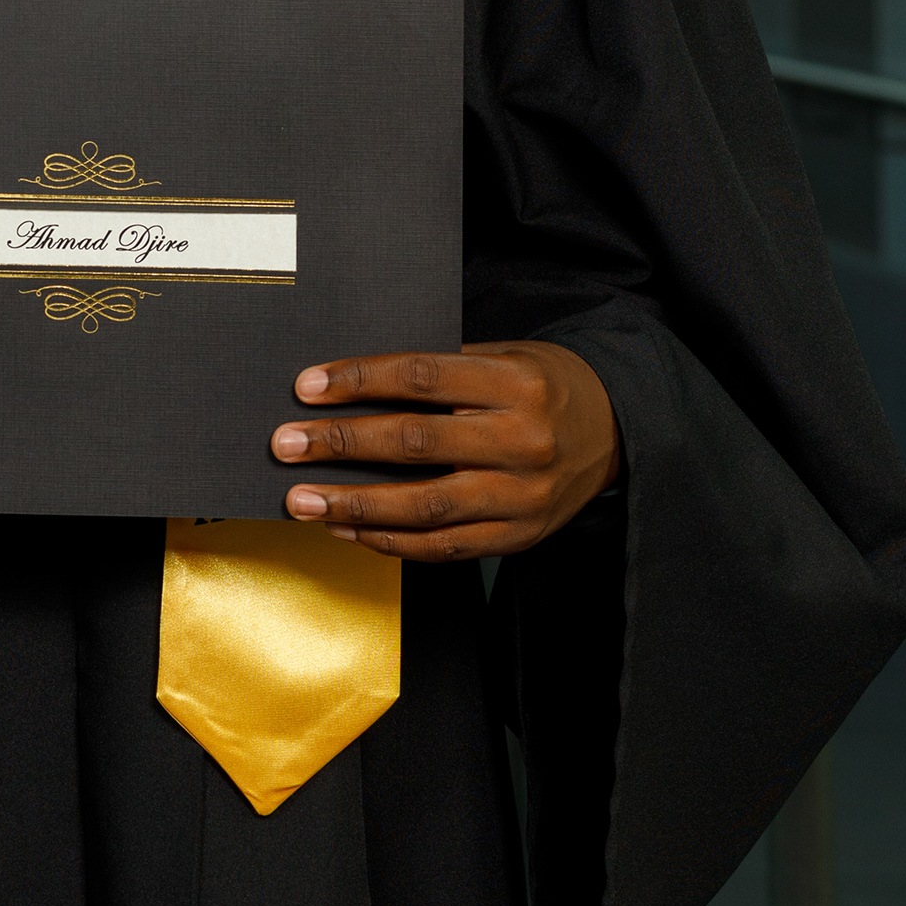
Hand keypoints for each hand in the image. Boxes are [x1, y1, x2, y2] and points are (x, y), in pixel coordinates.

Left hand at [270, 343, 620, 562]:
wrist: (620, 432)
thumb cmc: (548, 388)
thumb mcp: (509, 358)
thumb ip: (447, 373)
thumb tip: (356, 385)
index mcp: (518, 384)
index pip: (423, 379)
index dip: (360, 382)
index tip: (307, 387)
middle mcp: (522, 441)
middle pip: (416, 443)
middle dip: (341, 444)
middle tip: (286, 444)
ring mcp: (522, 497)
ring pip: (424, 507)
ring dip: (354, 504)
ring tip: (302, 500)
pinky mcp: (519, 537)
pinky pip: (443, 547)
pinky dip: (390, 541)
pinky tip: (348, 528)